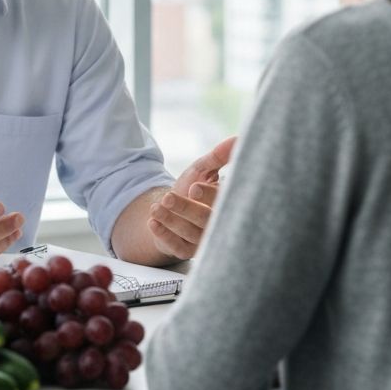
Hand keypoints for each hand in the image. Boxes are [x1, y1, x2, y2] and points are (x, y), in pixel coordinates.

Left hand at [147, 136, 234, 259]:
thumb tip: (238, 139)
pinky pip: (176, 247)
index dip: (209, 196)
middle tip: (168, 197)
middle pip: (204, 220)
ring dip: (170, 220)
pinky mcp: (185, 251)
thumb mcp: (202, 169)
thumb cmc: (191, 188)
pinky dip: (163, 235)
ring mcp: (201, 240)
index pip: (221, 203)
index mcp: (224, 205)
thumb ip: (219, 156)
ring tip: (156, 207)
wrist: (169, 209)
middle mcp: (216, 225)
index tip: (194, 187)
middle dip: (186, 208)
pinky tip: (152, 222)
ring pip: (189, 233)